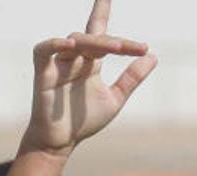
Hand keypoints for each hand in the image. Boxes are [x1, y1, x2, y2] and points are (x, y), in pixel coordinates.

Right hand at [20, 0, 157, 157]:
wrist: (61, 143)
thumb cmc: (83, 122)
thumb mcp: (115, 99)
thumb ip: (131, 78)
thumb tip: (153, 56)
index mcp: (90, 63)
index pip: (98, 31)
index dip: (103, 11)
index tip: (118, 11)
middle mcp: (74, 60)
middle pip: (93, 37)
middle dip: (114, 41)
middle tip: (134, 48)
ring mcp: (58, 65)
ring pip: (76, 40)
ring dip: (96, 42)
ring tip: (116, 49)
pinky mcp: (43, 74)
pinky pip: (44, 50)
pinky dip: (55, 44)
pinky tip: (72, 45)